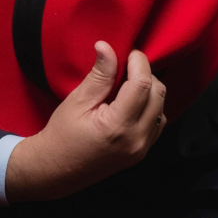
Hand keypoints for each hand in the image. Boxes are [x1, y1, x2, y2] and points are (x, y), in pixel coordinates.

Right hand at [5, 42, 165, 201]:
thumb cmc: (62, 135)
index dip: (138, 62)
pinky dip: (150, 107)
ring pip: (161, 107)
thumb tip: (107, 46)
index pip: (142, 84)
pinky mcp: (142, 153)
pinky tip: (130, 103)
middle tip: (126, 66)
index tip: (128, 52)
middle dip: (145, 74)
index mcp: (118, 126)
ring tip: (126, 85)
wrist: (56, 170)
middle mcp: (136, 140)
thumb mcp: (77, 101)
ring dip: (149, 90)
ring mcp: (141, 149)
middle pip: (158, 94)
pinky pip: (158, 122)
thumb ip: (99, 75)